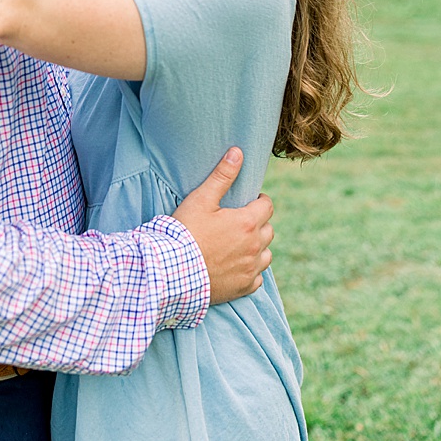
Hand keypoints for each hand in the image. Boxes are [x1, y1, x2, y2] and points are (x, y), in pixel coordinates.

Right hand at [171, 148, 274, 304]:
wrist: (171, 271)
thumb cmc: (184, 232)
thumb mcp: (200, 199)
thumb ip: (222, 176)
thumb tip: (238, 152)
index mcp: (248, 223)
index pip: (267, 206)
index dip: (258, 201)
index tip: (246, 202)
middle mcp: (255, 246)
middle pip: (268, 230)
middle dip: (257, 223)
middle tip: (237, 222)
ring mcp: (251, 269)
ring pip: (266, 254)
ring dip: (257, 248)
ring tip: (237, 245)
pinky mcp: (243, 287)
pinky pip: (256, 278)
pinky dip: (249, 271)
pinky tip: (234, 266)